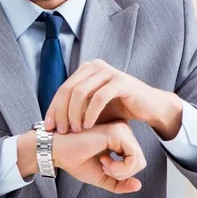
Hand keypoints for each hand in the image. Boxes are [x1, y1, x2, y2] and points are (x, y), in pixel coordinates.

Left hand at [44, 59, 182, 139]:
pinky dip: (90, 113)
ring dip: (74, 113)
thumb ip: (74, 109)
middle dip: (61, 112)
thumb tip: (49, 120)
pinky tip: (88, 125)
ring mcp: (108, 72)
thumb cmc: (118, 109)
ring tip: (75, 130)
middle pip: (69, 89)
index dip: (53, 108)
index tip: (48, 127)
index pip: (63, 89)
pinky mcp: (121, 81)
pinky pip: (99, 97)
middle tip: (61, 131)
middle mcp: (95, 66)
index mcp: (86, 70)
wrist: (149, 107)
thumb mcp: (91, 108)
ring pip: (81, 92)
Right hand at [53, 121, 145, 193]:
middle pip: (141, 161)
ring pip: (139, 160)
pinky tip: (104, 161)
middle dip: (123, 173)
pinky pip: (133, 158)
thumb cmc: (76, 160)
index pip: (137, 161)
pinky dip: (120, 168)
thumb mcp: (102, 176)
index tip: (104, 167)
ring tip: (103, 164)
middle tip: (103, 166)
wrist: (58, 151)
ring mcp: (121, 129)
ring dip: (120, 171)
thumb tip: (139, 185)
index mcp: (120, 137)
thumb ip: (120, 183)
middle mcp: (123, 130)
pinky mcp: (117, 132)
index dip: (122, 173)